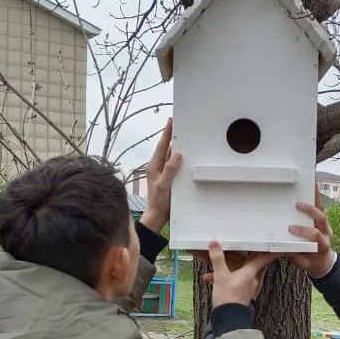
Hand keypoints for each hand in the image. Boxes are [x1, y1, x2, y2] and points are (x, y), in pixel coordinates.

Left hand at [139, 118, 182, 233]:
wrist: (157, 217)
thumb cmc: (158, 202)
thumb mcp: (164, 186)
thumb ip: (170, 170)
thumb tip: (177, 155)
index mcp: (154, 166)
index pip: (161, 146)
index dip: (166, 133)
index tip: (170, 121)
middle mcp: (158, 167)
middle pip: (166, 148)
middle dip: (171, 136)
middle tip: (178, 124)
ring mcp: (163, 173)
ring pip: (170, 156)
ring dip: (176, 147)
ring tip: (183, 136)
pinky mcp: (168, 179)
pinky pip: (174, 165)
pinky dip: (179, 158)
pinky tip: (185, 155)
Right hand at [205, 243, 278, 307]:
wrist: (228, 320)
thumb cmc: (228, 299)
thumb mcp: (220, 276)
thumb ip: (218, 259)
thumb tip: (215, 245)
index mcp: (250, 273)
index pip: (264, 259)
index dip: (271, 252)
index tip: (279, 248)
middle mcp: (252, 280)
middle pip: (255, 265)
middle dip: (251, 258)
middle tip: (251, 251)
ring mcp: (247, 289)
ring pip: (243, 274)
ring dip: (232, 269)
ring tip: (219, 267)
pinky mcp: (241, 296)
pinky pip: (236, 283)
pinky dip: (227, 279)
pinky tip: (214, 280)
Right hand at [286, 184, 335, 277]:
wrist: (325, 262)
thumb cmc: (313, 263)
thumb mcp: (305, 265)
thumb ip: (296, 258)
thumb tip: (283, 250)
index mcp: (322, 244)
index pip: (315, 235)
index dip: (304, 231)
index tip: (291, 228)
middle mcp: (326, 233)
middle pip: (321, 218)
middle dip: (310, 211)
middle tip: (298, 205)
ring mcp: (326, 226)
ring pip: (323, 210)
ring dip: (316, 197)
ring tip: (311, 184)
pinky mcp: (323, 221)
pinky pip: (321, 207)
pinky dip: (317, 197)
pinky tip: (313, 186)